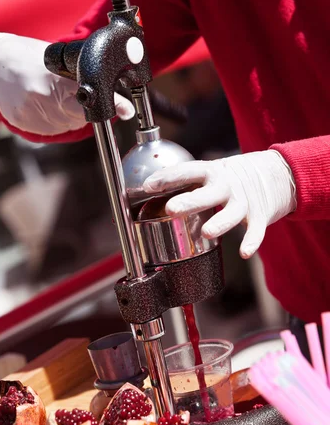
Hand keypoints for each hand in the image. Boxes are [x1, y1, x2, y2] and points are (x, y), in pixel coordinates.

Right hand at [0, 33, 134, 135]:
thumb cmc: (28, 58)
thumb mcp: (57, 60)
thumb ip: (81, 76)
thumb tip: (112, 91)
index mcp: (54, 76)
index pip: (89, 93)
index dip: (110, 103)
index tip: (126, 109)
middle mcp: (43, 95)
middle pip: (80, 115)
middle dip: (88, 110)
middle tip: (82, 99)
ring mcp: (32, 112)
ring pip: (68, 124)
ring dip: (71, 116)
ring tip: (56, 97)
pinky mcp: (24, 122)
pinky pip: (53, 129)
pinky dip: (57, 120)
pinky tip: (46, 106)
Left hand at [143, 150, 296, 258]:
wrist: (277, 174)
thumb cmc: (232, 179)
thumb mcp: (211, 173)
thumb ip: (188, 185)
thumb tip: (150, 194)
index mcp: (211, 173)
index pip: (187, 172)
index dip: (167, 178)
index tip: (148, 186)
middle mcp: (227, 186)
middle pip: (207, 193)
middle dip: (189, 201)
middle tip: (171, 209)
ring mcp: (244, 201)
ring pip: (231, 213)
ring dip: (219, 222)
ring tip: (207, 232)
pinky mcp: (260, 215)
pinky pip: (256, 230)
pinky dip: (252, 241)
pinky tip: (244, 252)